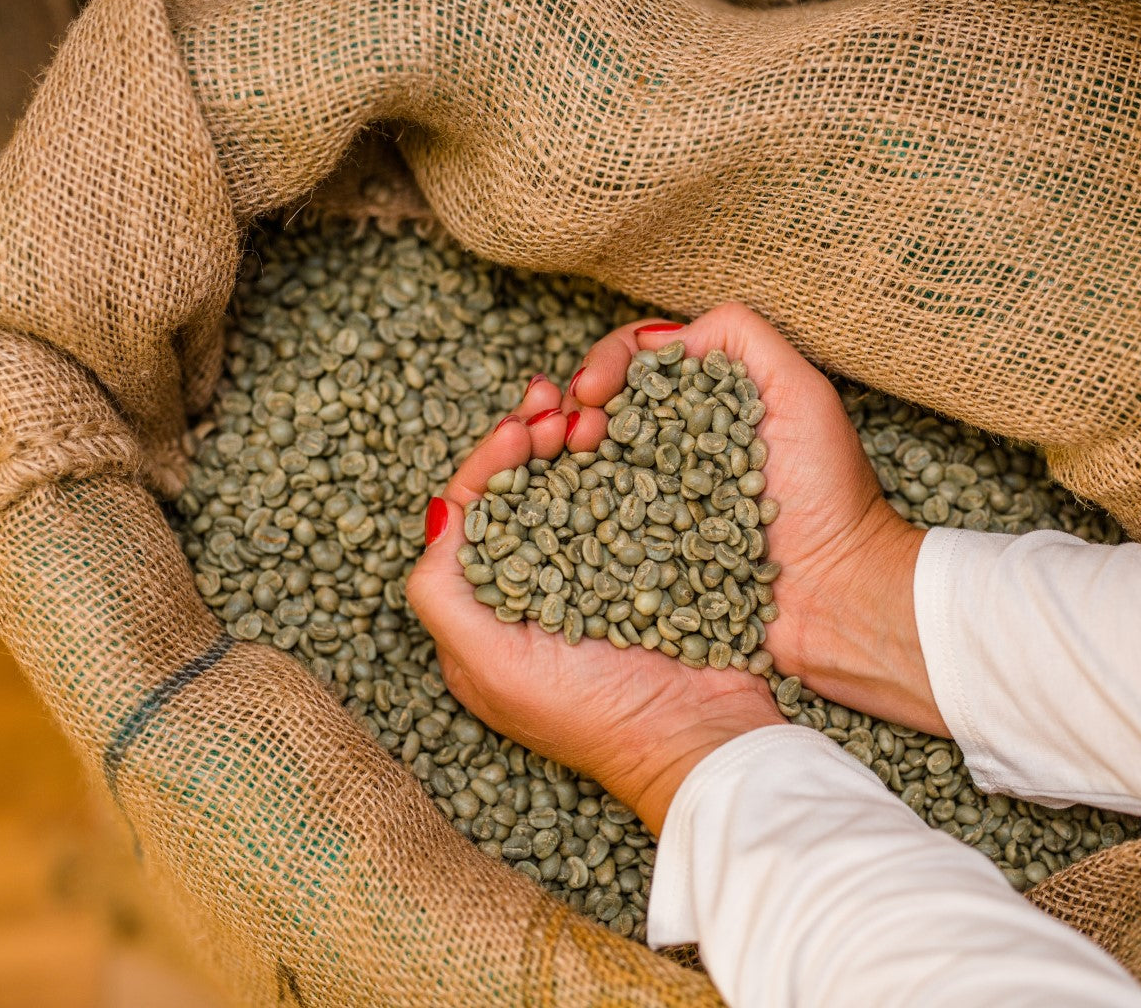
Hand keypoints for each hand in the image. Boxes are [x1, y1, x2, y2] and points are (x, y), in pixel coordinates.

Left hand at [406, 373, 784, 834]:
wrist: (702, 741)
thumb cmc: (592, 717)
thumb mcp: (493, 666)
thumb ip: (445, 594)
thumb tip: (438, 514)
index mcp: (488, 610)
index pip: (474, 511)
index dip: (491, 460)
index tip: (522, 425)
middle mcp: (536, 587)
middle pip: (521, 488)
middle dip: (532, 434)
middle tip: (556, 398)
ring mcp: (594, 575)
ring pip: (571, 484)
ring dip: (576, 438)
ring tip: (592, 409)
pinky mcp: (645, 567)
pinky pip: (627, 500)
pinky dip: (623, 461)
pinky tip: (630, 436)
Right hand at [565, 303, 947, 736]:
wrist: (840, 596)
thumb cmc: (832, 494)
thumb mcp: (801, 391)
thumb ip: (740, 338)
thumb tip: (660, 339)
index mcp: (705, 406)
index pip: (636, 365)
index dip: (606, 365)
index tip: (593, 389)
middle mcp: (673, 451)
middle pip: (599, 412)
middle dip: (570, 409)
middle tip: (566, 429)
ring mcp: (655, 506)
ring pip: (584, 466)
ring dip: (555, 454)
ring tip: (554, 456)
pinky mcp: (645, 560)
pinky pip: (591, 530)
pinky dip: (562, 511)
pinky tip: (548, 502)